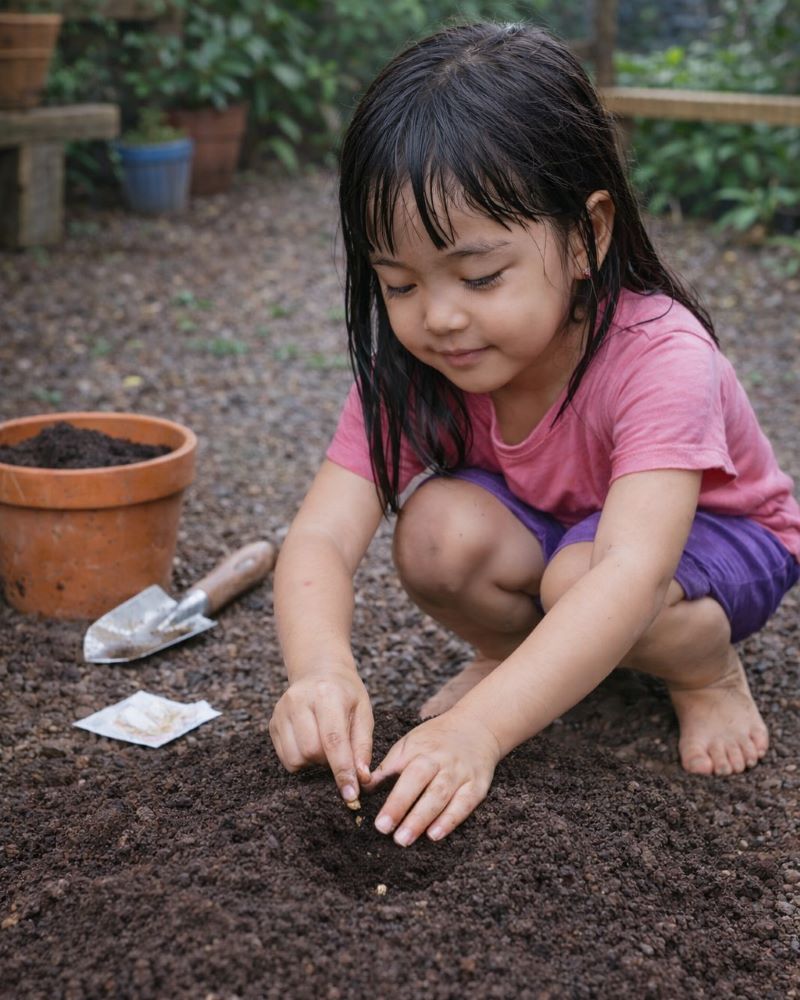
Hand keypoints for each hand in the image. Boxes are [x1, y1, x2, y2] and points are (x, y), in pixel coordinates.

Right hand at [269, 667, 372, 804]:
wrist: (319, 671)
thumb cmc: (346, 694)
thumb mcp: (363, 712)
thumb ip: (362, 746)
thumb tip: (361, 779)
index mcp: (326, 694)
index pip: (333, 740)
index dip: (342, 771)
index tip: (351, 795)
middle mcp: (299, 701)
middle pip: (311, 751)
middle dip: (328, 762)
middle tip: (338, 751)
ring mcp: (281, 712)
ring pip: (295, 758)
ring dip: (313, 763)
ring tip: (324, 746)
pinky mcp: (272, 723)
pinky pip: (285, 758)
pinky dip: (301, 760)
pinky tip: (311, 744)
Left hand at [363, 708, 500, 845]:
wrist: (477, 727)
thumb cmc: (436, 739)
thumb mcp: (409, 744)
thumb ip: (388, 767)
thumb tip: (362, 788)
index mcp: (420, 749)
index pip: (402, 772)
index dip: (390, 797)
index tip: (377, 820)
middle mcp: (440, 760)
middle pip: (420, 782)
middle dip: (401, 806)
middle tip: (384, 830)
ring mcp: (460, 772)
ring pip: (440, 795)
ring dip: (422, 818)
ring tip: (404, 839)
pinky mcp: (477, 786)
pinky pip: (464, 804)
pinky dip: (450, 820)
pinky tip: (435, 835)